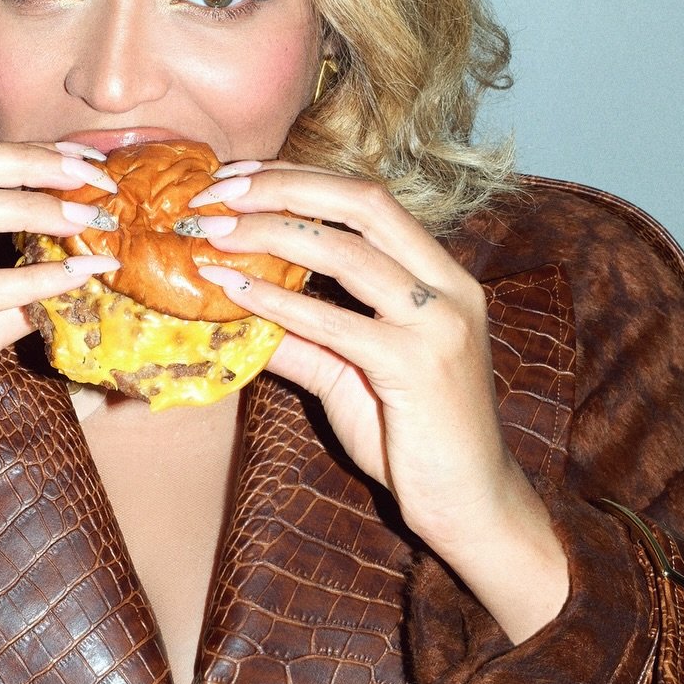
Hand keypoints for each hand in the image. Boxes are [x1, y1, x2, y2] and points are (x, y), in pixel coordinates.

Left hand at [192, 161, 567, 640]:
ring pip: (348, 253)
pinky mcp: (417, 367)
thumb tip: (236, 307)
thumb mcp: (351, 375)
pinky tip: (234, 290)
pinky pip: (336, 323)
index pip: (369, 200)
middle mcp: (449, 287)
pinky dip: (279, 300)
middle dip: (284, 188)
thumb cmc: (415, 439)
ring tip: (212, 234)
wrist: (471, 504)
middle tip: (217, 191)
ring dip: (271, 234)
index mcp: (442, 274)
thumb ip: (303, 339)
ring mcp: (438, 324)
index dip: (301, 180)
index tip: (238, 179)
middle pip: (363, 205)